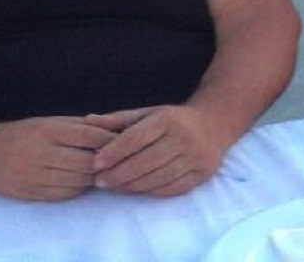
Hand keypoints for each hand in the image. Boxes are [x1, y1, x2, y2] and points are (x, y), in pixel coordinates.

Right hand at [0, 117, 116, 201]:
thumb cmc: (25, 134)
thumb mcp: (50, 122)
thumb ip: (81, 126)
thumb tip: (114, 128)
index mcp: (48, 130)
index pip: (89, 136)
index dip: (110, 140)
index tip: (123, 142)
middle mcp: (42, 152)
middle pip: (87, 162)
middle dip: (105, 162)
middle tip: (117, 161)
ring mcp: (36, 175)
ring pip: (78, 180)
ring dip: (93, 177)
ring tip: (102, 171)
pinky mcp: (32, 193)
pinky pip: (65, 194)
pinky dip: (79, 188)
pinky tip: (82, 181)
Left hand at [86, 105, 227, 196]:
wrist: (215, 124)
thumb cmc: (173, 119)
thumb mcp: (148, 113)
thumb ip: (119, 120)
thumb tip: (88, 120)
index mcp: (168, 119)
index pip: (135, 138)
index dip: (113, 152)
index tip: (95, 163)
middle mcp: (184, 137)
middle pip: (145, 161)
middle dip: (118, 174)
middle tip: (99, 181)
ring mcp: (195, 157)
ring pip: (157, 177)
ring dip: (132, 186)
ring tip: (114, 187)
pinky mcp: (202, 174)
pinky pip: (172, 188)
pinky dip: (151, 191)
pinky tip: (136, 189)